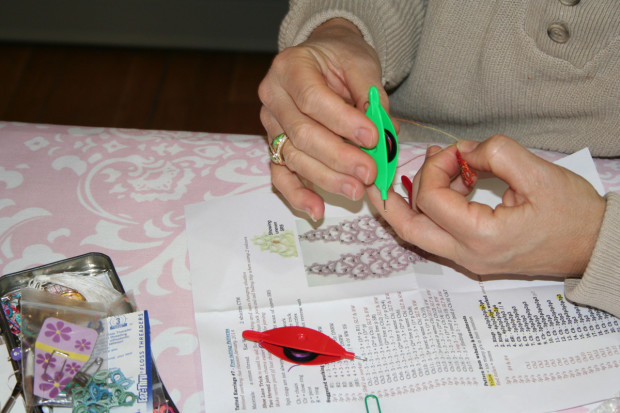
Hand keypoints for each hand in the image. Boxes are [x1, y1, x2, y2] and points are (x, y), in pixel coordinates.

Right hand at [260, 18, 385, 220]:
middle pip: (302, 134)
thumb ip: (371, 95)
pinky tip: (317, 210)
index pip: (312, 99)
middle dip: (338, 157)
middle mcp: (273, 97)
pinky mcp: (275, 147)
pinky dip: (298, 195)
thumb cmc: (341, 59)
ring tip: (356, 191)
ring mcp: (270, 125)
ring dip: (326, 179)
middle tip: (369, 172)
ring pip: (294, 159)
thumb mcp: (360, 62)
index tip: (372, 137)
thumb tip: (384, 133)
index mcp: (290, 68)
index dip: (342, 122)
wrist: (322, 59)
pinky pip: (281, 176)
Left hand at [369, 135, 605, 275]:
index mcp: (481, 237)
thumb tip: (462, 151)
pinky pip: (438, 234)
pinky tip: (448, 184)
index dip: (435, 167)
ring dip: (414, 201)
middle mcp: (468, 254)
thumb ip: (494, 153)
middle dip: (390, 200)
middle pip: (408, 229)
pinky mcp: (474, 255)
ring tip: (433, 168)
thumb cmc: (574, 215)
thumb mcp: (539, 173)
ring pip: (420, 234)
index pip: (430, 199)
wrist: (595, 247)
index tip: (455, 151)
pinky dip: (433, 209)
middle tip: (380, 175)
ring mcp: (469, 259)